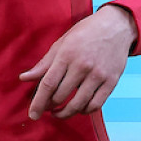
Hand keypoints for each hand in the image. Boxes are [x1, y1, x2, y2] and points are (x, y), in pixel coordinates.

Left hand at [20, 7, 135, 119]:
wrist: (116, 26)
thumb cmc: (85, 33)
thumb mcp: (62, 43)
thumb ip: (44, 64)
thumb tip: (24, 78)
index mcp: (66, 55)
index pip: (48, 84)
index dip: (38, 102)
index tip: (32, 114)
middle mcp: (82, 66)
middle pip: (60, 96)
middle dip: (49, 107)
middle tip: (46, 108)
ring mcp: (98, 75)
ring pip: (78, 104)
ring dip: (65, 113)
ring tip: (59, 112)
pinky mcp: (111, 82)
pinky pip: (95, 105)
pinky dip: (84, 111)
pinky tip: (78, 108)